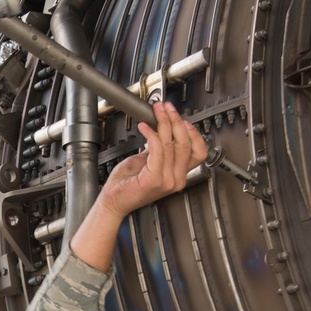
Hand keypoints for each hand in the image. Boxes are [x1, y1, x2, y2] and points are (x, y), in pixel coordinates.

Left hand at [96, 101, 207, 219]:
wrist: (112, 203)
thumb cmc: (126, 186)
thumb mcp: (146, 163)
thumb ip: (158, 151)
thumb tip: (162, 132)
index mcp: (178, 176)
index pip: (198, 152)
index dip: (193, 133)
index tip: (181, 119)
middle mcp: (175, 180)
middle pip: (185, 144)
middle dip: (176, 120)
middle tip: (166, 108)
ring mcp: (166, 181)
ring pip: (171, 144)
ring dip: (163, 123)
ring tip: (156, 112)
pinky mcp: (154, 179)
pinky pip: (157, 150)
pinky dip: (151, 134)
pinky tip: (144, 127)